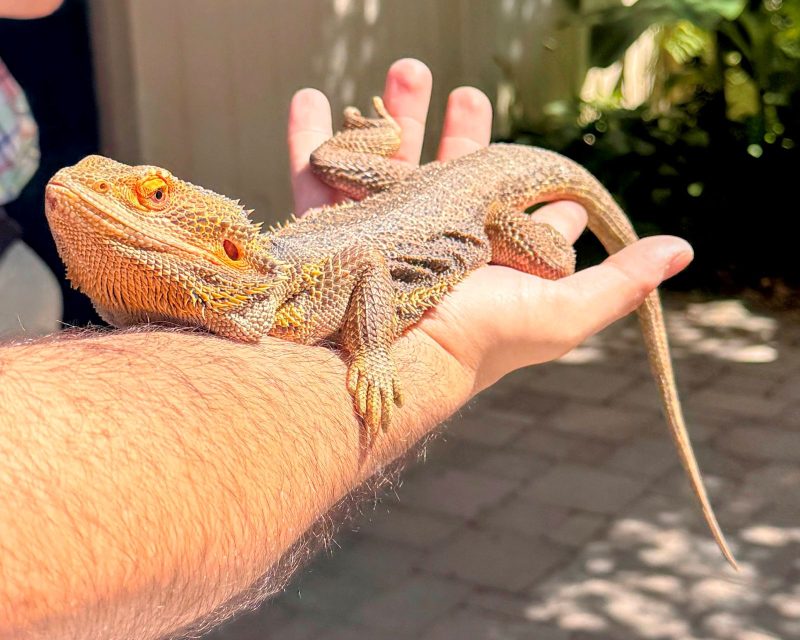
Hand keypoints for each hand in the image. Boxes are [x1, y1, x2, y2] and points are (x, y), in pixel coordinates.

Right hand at [287, 59, 692, 402]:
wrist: (393, 362)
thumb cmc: (480, 338)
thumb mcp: (563, 311)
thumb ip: (619, 280)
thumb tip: (684, 248)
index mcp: (489, 253)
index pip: (522, 213)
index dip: (542, 190)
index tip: (555, 172)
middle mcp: (439, 241)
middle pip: (453, 173)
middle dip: (462, 129)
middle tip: (468, 94)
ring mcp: (383, 233)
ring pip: (389, 162)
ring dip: (395, 116)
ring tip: (405, 71)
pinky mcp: (331, 230)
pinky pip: (314, 173)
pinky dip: (309, 137)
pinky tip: (310, 98)